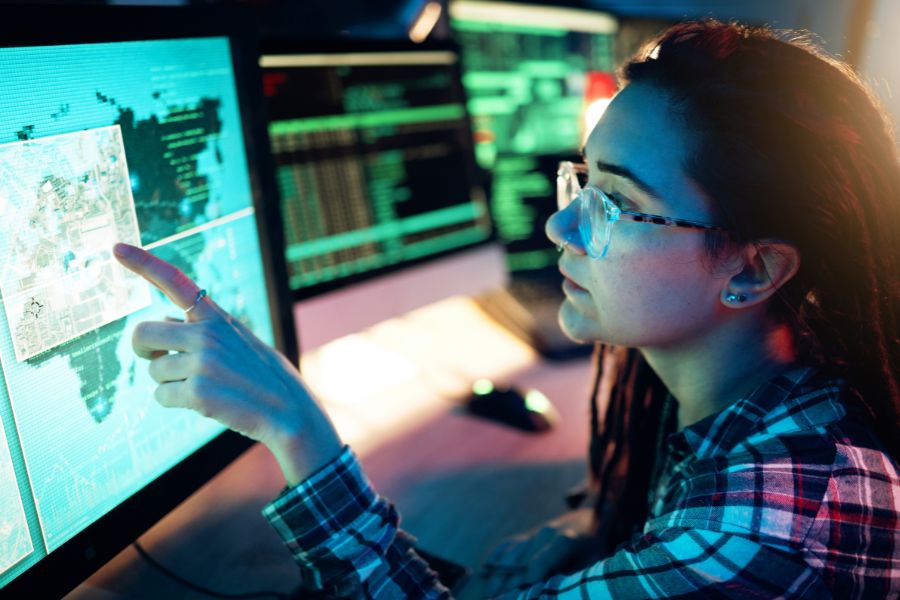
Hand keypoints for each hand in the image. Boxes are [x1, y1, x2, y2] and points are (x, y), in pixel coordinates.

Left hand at [113, 243, 342, 485]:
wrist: (290, 412)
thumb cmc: (263, 378)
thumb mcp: (239, 341)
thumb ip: (203, 330)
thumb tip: (162, 325)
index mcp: (218, 318)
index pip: (175, 282)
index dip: (143, 263)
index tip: (116, 248)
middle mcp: (207, 334)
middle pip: (142, 333)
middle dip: (143, 350)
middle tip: (157, 360)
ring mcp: (202, 363)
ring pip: (153, 371)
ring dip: (169, 383)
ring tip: (204, 387)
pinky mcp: (198, 392)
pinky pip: (161, 397)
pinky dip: (175, 402)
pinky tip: (205, 403)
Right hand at [480, 507, 595, 596]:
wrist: (590, 519)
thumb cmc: (595, 549)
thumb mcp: (594, 565)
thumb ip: (574, 579)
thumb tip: (554, 593)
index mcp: (565, 541)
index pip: (541, 562)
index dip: (528, 579)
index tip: (519, 595)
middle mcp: (545, 534)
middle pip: (520, 561)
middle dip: (507, 583)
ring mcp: (532, 533)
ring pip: (509, 555)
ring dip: (497, 577)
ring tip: (489, 595)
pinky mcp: (525, 536)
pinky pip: (505, 548)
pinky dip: (494, 563)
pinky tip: (484, 577)